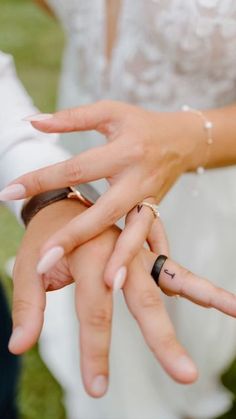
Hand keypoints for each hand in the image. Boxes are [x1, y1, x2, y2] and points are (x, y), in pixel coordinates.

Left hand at [0, 101, 200, 284]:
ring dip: (120, 258)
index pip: (76, 169)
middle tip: (43, 259)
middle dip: (74, 236)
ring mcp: (150, 198)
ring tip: (102, 285)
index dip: (41, 180)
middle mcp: (138, 178)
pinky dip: (146, 258)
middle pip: (104, 211)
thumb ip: (71, 118)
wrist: (183, 139)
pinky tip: (134, 281)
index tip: (8, 192)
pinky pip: (152, 238)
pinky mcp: (156, 210)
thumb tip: (32, 121)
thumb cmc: (141, 124)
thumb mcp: (109, 112)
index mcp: (123, 150)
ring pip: (134, 232)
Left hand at [9, 199, 235, 396]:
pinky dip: (196, 287)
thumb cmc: (44, 240)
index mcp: (89, 254)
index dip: (96, 350)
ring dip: (206, 296)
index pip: (95, 309)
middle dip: (163, 339)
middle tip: (185, 374)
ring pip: (174, 276)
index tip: (97, 387)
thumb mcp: (27, 268)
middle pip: (144, 298)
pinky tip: (222, 303)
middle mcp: (120, 251)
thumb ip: (27, 306)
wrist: (61, 205)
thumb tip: (19, 345)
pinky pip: (175, 270)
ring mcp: (137, 251)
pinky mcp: (145, 254)